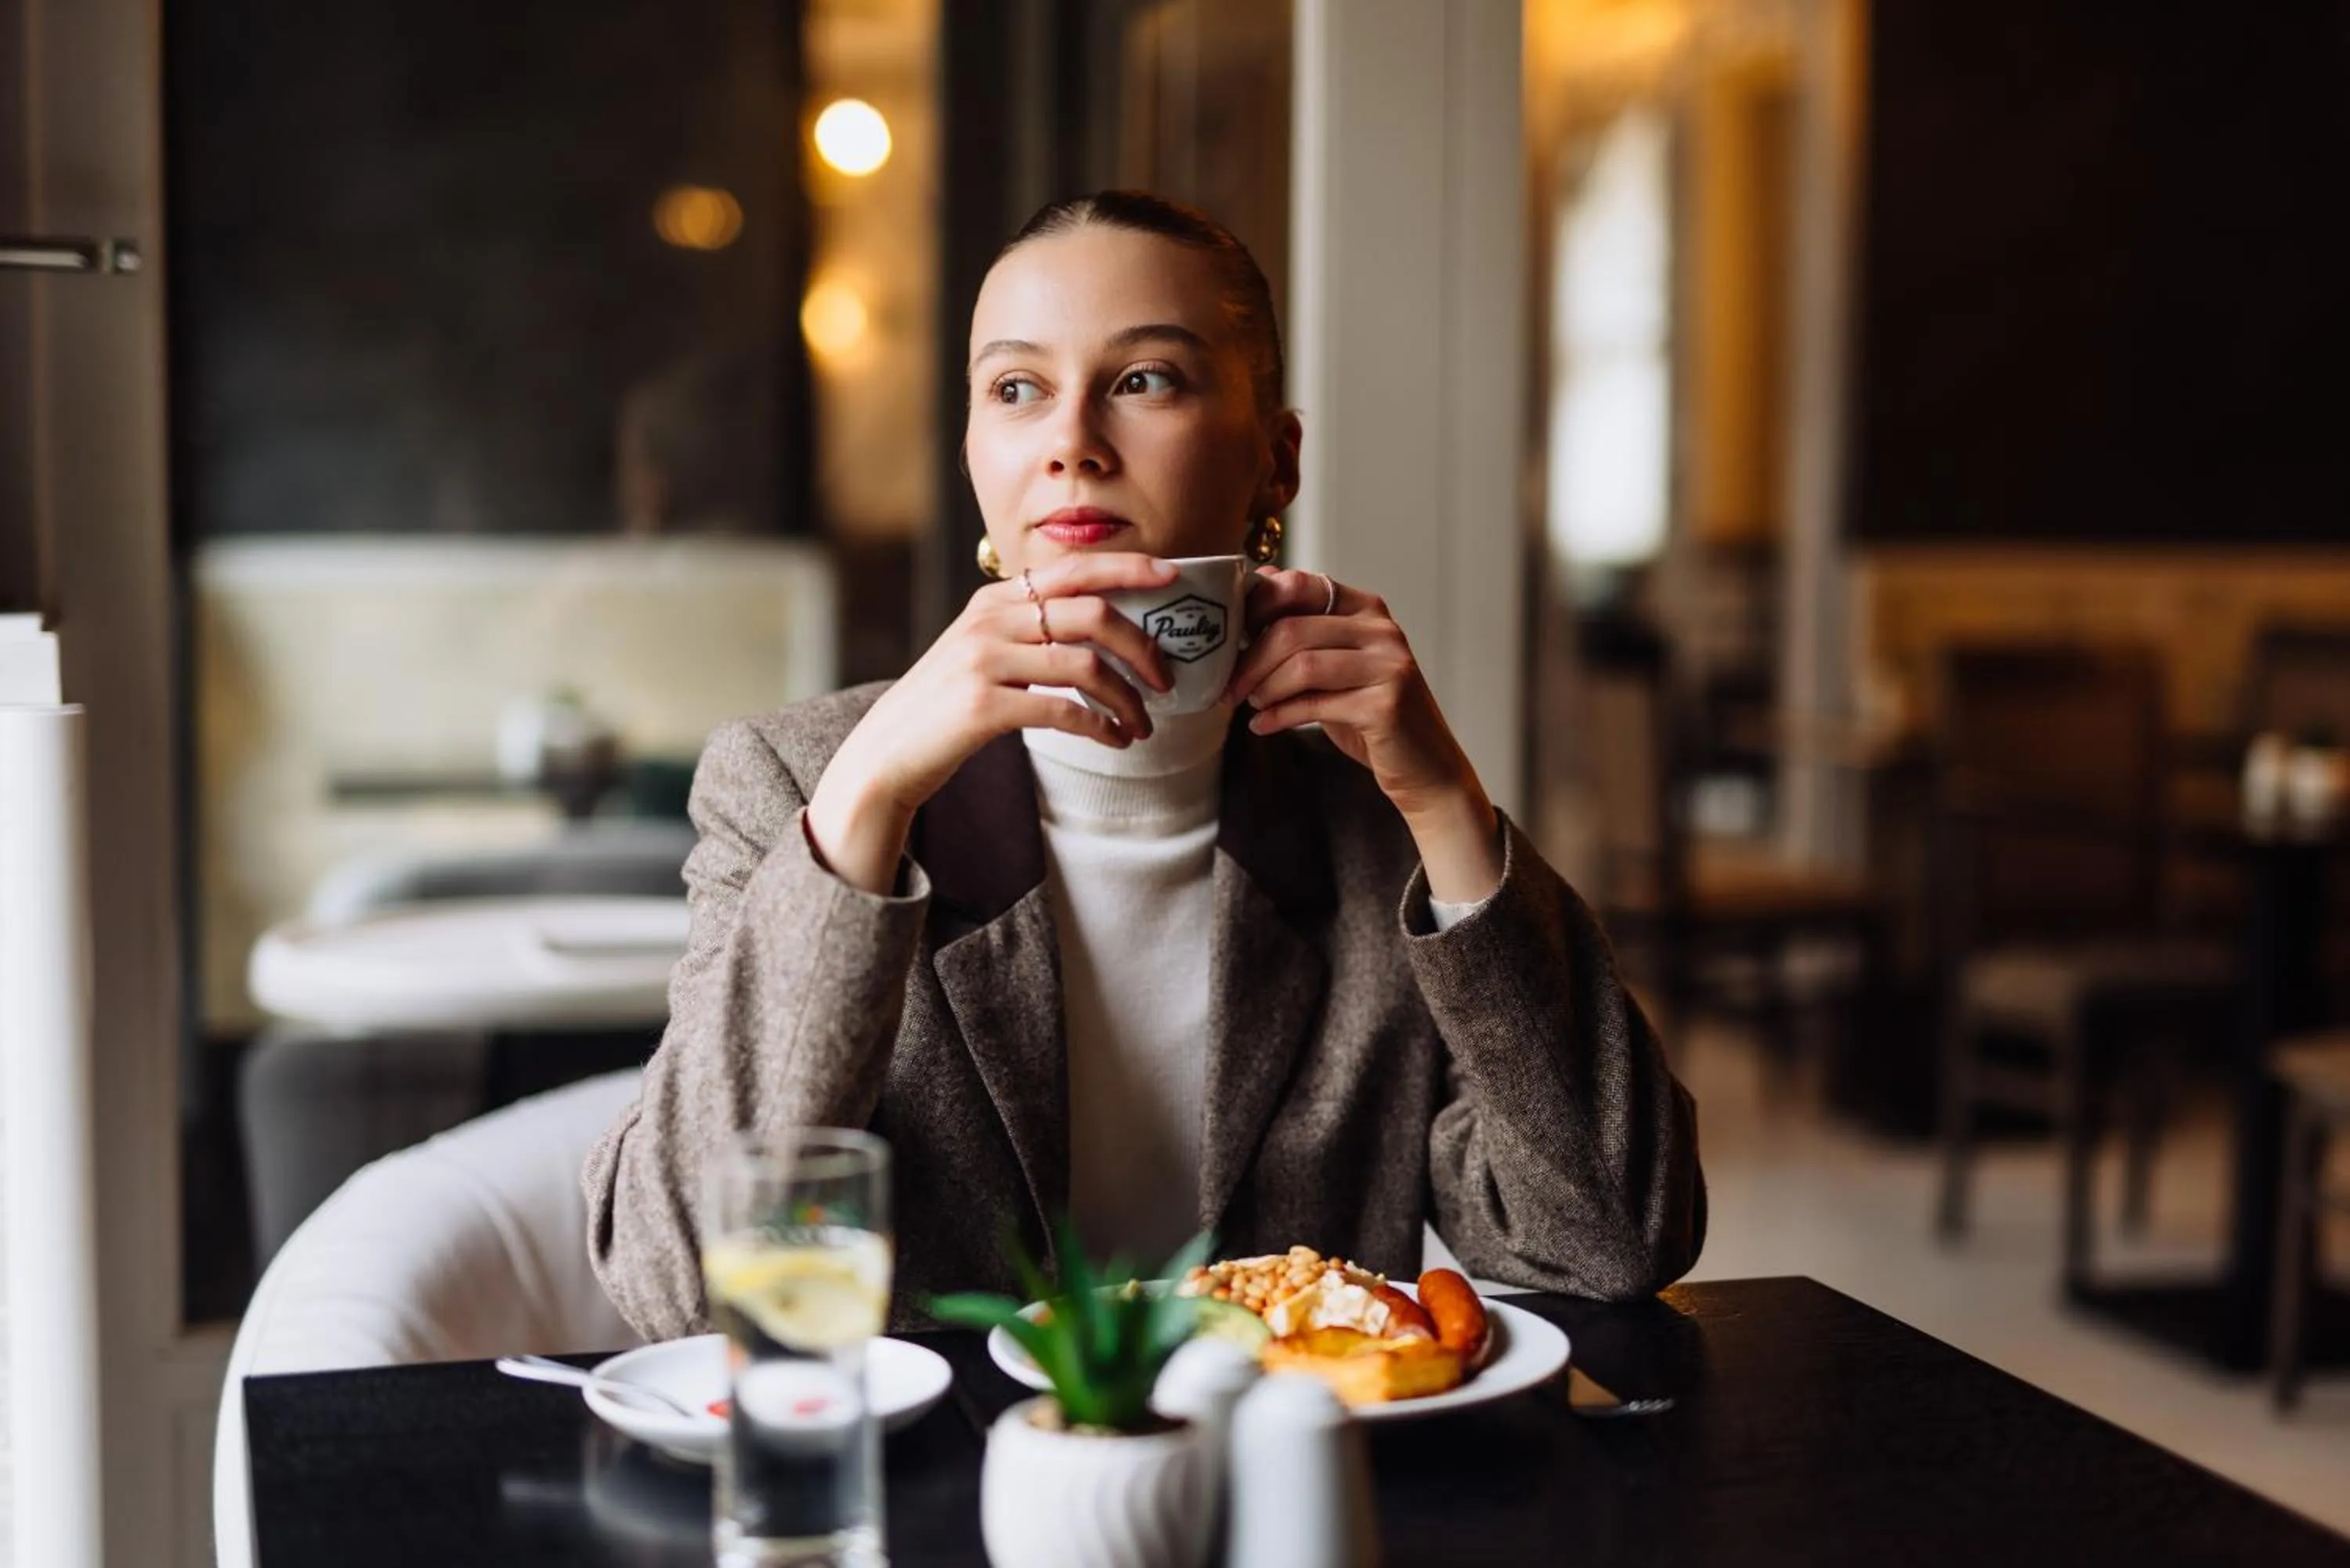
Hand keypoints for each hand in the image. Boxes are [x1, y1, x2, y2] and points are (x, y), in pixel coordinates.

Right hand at [806, 553, 1178, 891]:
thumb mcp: (982, 648)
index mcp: (996, 599)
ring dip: (1128, 699)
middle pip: (1093, 615)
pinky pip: (1064, 710)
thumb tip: (1102, 623)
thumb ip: (1028, 627)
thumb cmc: (947, 705)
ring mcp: (984, 661)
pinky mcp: (983, 706)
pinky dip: (1101, 727)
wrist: (888, 752)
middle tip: (1166, 680)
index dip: (1129, 568)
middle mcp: (990, 620)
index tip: (1173, 575)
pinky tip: (1115, 741)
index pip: (1075, 568)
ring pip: (1086, 666)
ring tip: (1142, 724)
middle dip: (1143, 648)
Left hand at [1225, 568, 1501, 902]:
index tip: (1231, 638)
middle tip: (1229, 687)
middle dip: (1250, 660)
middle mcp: (1381, 630)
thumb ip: (1303, 627)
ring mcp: (1388, 665)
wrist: (1425, 768)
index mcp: (1366, 608)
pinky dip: (1279, 716)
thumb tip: (1260, 579)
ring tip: (1251, 705)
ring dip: (1263, 688)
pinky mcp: (1386, 704)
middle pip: (1293, 629)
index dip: (1257, 607)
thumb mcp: (1335, 663)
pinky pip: (1315, 704)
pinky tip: (1263, 726)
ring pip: (1301, 665)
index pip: (1300, 585)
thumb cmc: (1371, 713)